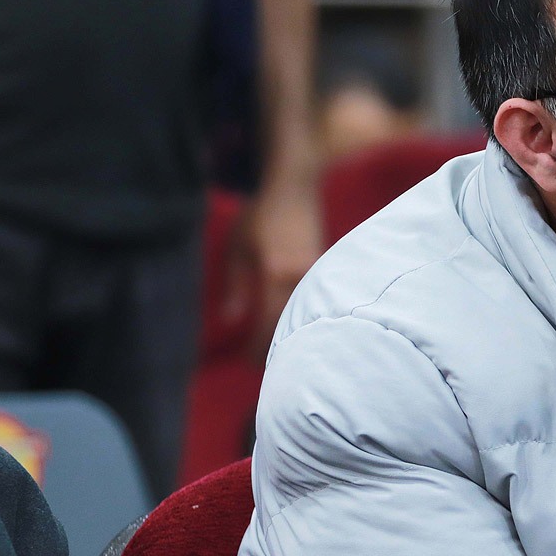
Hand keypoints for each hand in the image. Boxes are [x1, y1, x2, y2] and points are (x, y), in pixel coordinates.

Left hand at [224, 179, 322, 360]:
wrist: (295, 188)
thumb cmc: (260, 215)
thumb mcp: (237, 248)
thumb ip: (235, 286)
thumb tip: (232, 321)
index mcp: (275, 275)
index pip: (268, 323)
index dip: (257, 347)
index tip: (246, 362)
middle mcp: (299, 278)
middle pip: (289, 326)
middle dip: (275, 348)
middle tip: (261, 366)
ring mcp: (316, 274)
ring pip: (304, 317)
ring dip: (290, 335)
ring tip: (277, 351)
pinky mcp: (324, 270)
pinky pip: (313, 302)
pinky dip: (301, 318)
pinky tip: (293, 326)